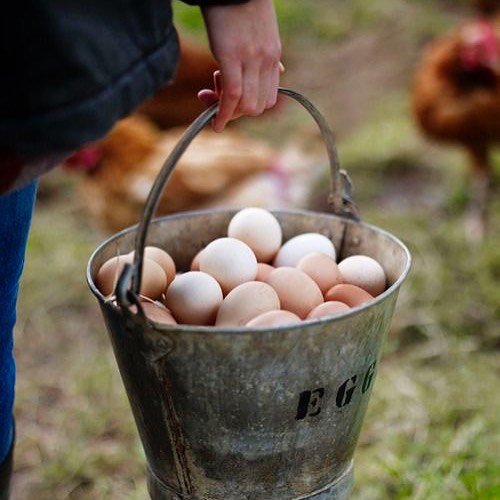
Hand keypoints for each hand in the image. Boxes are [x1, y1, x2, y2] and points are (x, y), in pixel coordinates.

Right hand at [198, 0, 281, 131]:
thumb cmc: (241, 6)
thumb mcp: (264, 32)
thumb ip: (269, 55)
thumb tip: (280, 69)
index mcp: (273, 56)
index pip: (268, 99)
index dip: (249, 106)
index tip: (231, 98)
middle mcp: (266, 61)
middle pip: (257, 107)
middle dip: (237, 111)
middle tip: (216, 93)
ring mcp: (251, 60)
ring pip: (246, 106)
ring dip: (227, 110)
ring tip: (210, 89)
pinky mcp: (231, 58)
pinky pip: (231, 96)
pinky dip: (222, 114)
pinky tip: (215, 123)